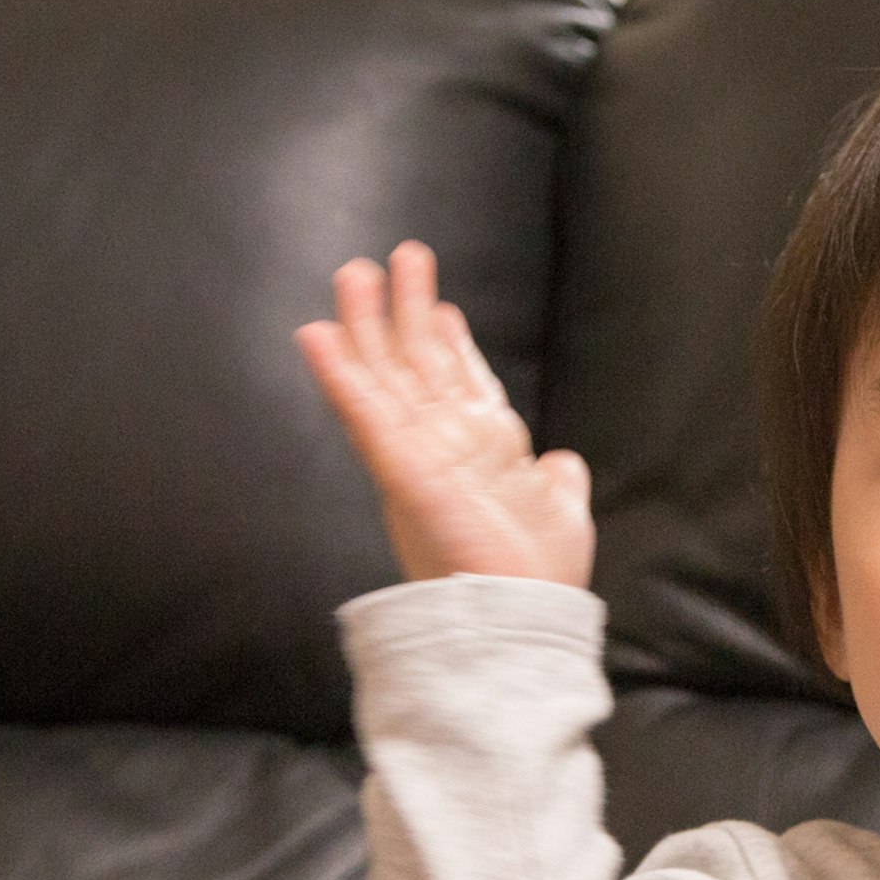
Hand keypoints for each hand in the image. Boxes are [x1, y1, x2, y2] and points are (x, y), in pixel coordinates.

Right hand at [295, 241, 593, 587]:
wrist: (522, 621)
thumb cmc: (537, 581)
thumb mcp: (560, 514)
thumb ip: (556, 482)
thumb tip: (563, 462)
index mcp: (477, 456)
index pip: (457, 384)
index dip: (450, 341)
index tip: (443, 305)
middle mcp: (440, 451)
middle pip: (415, 367)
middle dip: (404, 312)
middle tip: (396, 258)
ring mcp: (416, 459)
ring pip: (383, 378)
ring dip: (364, 325)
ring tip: (353, 272)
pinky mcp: (400, 473)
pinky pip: (363, 416)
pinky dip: (339, 375)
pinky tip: (317, 335)